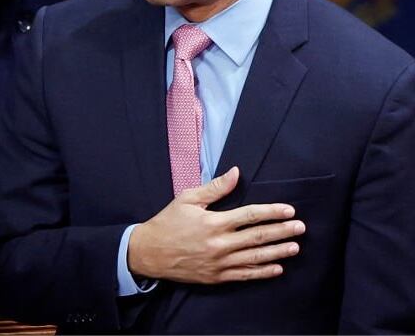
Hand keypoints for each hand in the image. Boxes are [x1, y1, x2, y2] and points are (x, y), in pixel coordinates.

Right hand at [127, 167, 305, 283]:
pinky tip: (277, 268)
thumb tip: (236, 173)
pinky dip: (263, 272)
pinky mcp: (217, 276)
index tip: (289, 210)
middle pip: (258, 237)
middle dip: (282, 231)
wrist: (150, 252)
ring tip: (295, 247)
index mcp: (213, 222)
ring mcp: (219, 262)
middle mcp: (219, 243)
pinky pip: (245, 275)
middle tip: (300, 228)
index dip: (271, 212)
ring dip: (278, 252)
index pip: (250, 215)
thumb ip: (215, 188)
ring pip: (255, 257)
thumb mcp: (187, 199)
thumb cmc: (168, 223)